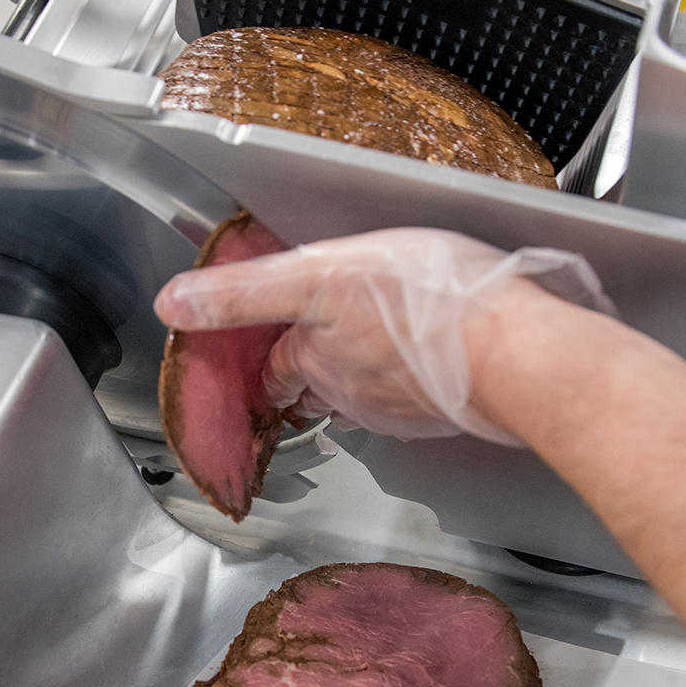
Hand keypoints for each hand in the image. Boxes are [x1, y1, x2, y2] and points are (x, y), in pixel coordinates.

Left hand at [154, 228, 613, 444]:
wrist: (513, 352)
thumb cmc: (426, 300)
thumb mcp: (320, 274)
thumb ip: (246, 292)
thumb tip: (172, 305)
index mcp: (316, 355)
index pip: (274, 366)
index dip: (264, 363)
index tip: (261, 367)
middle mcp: (349, 392)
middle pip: (315, 387)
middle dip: (308, 377)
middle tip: (312, 362)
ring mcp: (397, 407)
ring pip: (363, 395)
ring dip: (358, 380)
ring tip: (369, 357)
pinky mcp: (441, 412)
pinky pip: (409, 400)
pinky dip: (406, 385)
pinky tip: (422, 366)